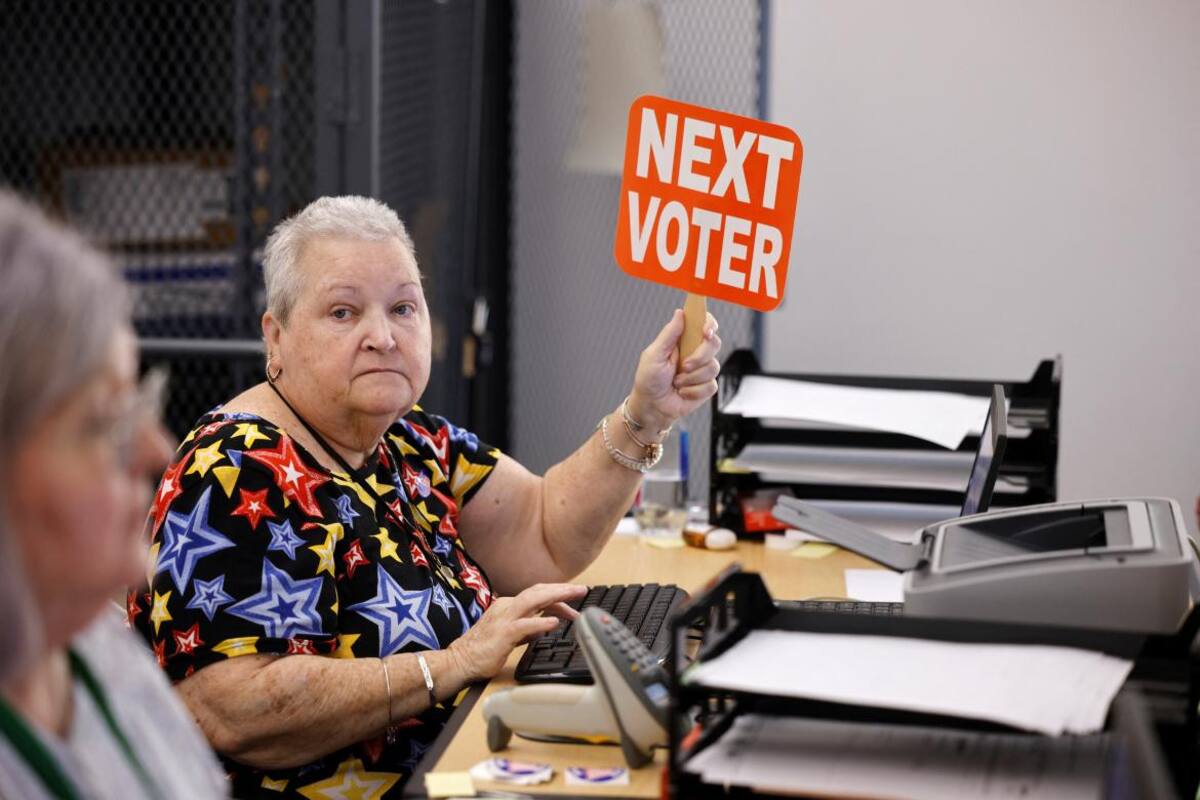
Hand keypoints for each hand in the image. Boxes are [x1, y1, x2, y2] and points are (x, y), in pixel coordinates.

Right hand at [447, 583, 586, 681]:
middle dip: (561, 590)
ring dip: (556, 597)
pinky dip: (540, 622)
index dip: (557, 596)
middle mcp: (506, 607)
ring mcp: (504, 619)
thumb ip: (527, 629)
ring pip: (533, 601)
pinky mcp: (502, 634)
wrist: (459, 661)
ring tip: (573, 596)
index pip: (536, 595)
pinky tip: (554, 622)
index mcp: (508, 606)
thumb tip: (544, 626)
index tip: (572, 602)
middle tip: (581, 590)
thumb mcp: (510, 635)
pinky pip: (525, 625)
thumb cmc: (482, 650)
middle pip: (538, 592)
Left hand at [628, 309, 722, 432]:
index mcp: (683, 341)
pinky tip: (682, 392)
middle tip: (683, 366)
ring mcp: (703, 370)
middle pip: (714, 344)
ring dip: (691, 378)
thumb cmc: (649, 380)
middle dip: (700, 356)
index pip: (704, 324)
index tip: (705, 332)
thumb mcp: (655, 354)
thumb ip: (669, 334)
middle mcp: (696, 352)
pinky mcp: (707, 387)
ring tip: (676, 382)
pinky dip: (693, 391)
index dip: (709, 324)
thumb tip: (680, 313)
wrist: (652, 407)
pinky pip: (711, 385)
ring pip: (713, 367)